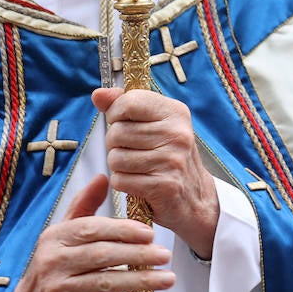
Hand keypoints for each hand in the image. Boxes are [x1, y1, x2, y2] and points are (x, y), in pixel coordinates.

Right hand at [9, 175, 174, 291]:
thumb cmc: (52, 270)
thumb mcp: (62, 236)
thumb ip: (84, 207)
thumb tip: (104, 176)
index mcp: (54, 238)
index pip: (92, 229)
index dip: (123, 230)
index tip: (150, 233)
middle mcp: (52, 262)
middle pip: (102, 255)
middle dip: (138, 254)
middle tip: (165, 255)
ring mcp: (56, 291)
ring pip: (106, 283)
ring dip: (141, 281)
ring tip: (167, 279)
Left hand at [94, 87, 219, 257]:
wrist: (195, 197)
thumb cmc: (167, 157)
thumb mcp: (153, 124)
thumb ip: (124, 106)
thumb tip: (98, 94)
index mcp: (175, 112)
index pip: (128, 102)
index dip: (116, 115)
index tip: (125, 124)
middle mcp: (177, 133)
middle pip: (116, 132)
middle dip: (116, 145)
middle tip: (134, 152)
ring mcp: (172, 160)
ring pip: (115, 158)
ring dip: (119, 167)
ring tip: (137, 168)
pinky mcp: (165, 185)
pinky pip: (120, 180)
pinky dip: (123, 184)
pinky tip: (139, 183)